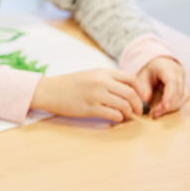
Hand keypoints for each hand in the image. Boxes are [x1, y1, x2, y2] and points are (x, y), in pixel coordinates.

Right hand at [31, 69, 148, 122]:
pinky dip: (118, 118)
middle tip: (138, 110)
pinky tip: (116, 118)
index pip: (131, 78)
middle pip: (130, 93)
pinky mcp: (90, 108)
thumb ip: (107, 79)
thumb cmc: (68, 84)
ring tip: (126, 115)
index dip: (140, 89)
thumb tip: (127, 90)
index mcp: (102, 72)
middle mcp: (100, 82)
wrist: (48, 91)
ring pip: (123, 105)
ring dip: (128, 112)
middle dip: (138, 104)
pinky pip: (112, 114)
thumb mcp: (89, 75)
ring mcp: (95, 95)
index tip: (141, 97)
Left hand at [137, 57, 186, 118]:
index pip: (173, 83)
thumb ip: (144, 88)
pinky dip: (175, 105)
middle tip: (155, 114)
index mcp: (168, 68)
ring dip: (172, 107)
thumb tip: (145, 103)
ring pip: (184, 97)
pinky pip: (184, 98)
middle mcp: (180, 74)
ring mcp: (184, 80)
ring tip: (157, 113)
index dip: (170, 96)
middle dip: (168, 106)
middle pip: (180, 92)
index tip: (163, 107)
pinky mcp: (184, 87)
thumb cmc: (149, 69)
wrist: (158, 62)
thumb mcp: (142, 76)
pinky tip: (164, 109)